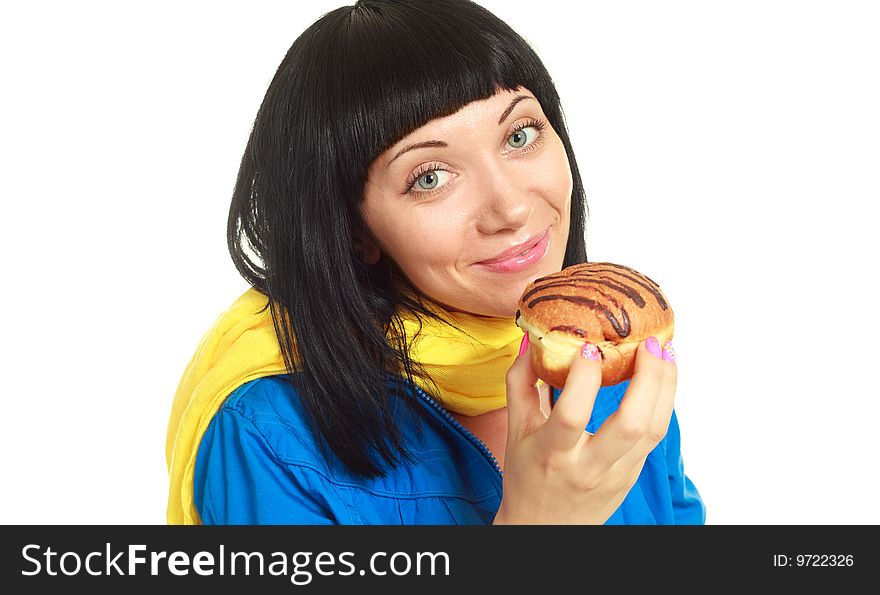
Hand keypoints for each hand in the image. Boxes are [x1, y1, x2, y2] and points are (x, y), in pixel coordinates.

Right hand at [493, 336, 676, 523]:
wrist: (544, 527)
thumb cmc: (527, 476)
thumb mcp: (515, 431)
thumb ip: (519, 384)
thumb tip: (530, 340)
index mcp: (553, 454)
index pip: (572, 416)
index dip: (583, 379)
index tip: (589, 348)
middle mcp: (589, 467)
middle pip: (632, 423)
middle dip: (648, 377)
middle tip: (648, 342)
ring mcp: (617, 473)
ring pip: (655, 429)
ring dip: (666, 385)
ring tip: (665, 351)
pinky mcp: (634, 474)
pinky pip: (656, 434)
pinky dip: (663, 400)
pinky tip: (662, 375)